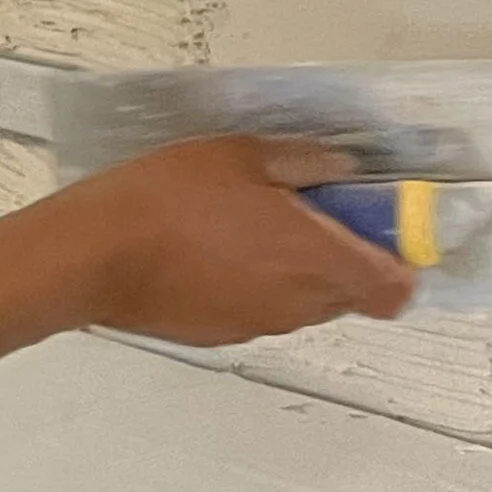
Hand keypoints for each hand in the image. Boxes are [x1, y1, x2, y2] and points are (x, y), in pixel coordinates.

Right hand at [46, 135, 419, 345]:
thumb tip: (339, 169)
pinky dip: (253, 285)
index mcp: (316, 259)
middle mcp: (297, 303)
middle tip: (309, 211)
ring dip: (296, 271)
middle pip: (351, 295)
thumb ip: (301, 163)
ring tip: (250, 225)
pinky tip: (213, 250)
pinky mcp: (219, 336)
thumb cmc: (166, 200)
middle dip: (344, 257)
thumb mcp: (239, 155)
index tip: (382, 230)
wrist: (91, 256)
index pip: (395, 291)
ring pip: (303, 303)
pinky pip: (259, 310)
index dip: (401, 265)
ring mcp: (257, 325)